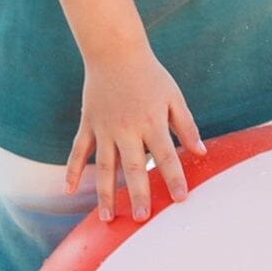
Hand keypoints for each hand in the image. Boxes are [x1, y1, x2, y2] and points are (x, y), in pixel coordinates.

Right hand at [66, 47, 205, 222]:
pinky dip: (72, 170)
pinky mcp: (88, 124)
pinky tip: (69, 190)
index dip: (174, 178)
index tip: (180, 199)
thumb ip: (186, 126)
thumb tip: (201, 152)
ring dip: (105, 194)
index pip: (167, 156)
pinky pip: (78, 151)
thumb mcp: (174, 97)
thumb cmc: (150, 75)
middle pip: (133, 167)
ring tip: (107, 218)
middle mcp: (127, 129)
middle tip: (140, 218)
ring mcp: (104, 128)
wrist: (115, 52)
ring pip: (104, 167)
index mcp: (152, 122)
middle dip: (138, 194)